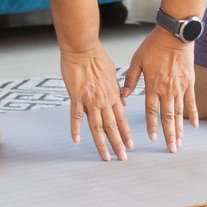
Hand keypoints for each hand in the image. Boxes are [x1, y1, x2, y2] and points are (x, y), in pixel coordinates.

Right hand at [60, 44, 131, 161]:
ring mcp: (90, 100)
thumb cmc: (97, 57)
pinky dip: (76, 129)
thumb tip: (122, 101)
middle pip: (112, 126)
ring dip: (102, 143)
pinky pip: (76, 116)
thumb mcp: (113, 73)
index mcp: (113, 94)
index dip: (126, 133)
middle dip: (118, 144)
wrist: (83, 48)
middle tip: (122, 158)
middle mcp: (104, 100)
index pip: (121, 119)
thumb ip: (117, 89)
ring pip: (97, 126)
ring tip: (106, 156)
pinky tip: (76, 140)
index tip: (130, 146)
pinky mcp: (76, 97)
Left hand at [122, 27, 198, 151]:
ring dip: (179, 129)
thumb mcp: (137, 60)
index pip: (151, 111)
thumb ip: (130, 78)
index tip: (152, 139)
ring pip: (179, 113)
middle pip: (168, 117)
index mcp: (152, 85)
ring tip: (179, 142)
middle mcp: (167, 89)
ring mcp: (179, 87)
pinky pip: (191, 102)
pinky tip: (194, 125)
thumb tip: (122, 94)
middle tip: (171, 149)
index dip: (152, 126)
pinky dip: (193, 114)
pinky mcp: (189, 83)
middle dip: (169, 135)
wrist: (175, 34)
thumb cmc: (155, 45)